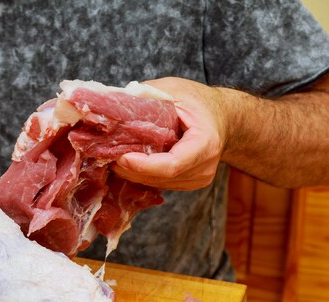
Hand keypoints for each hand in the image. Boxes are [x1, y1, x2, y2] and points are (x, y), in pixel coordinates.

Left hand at [112, 77, 227, 190]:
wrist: (224, 118)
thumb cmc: (200, 101)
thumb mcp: (175, 89)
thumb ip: (148, 94)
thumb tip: (118, 99)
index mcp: (205, 143)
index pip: (172, 164)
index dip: (144, 165)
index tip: (121, 157)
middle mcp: (204, 167)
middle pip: (161, 177)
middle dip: (131, 170)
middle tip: (106, 156)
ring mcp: (198, 179)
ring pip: (158, 183)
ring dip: (133, 174)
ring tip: (112, 158)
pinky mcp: (188, 183)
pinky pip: (160, 183)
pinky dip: (142, 175)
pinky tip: (127, 162)